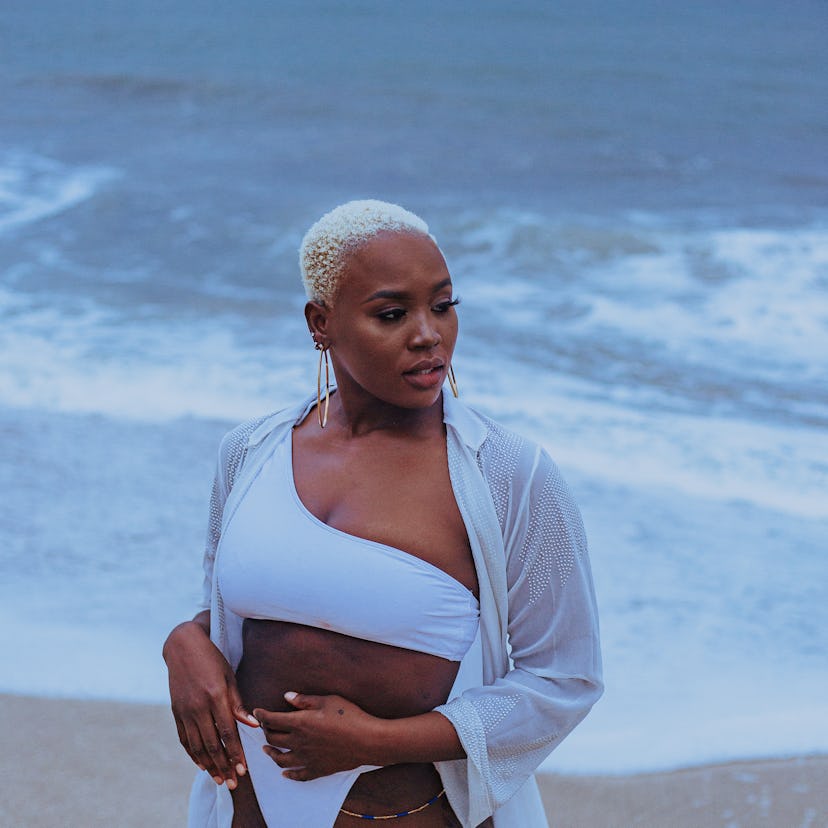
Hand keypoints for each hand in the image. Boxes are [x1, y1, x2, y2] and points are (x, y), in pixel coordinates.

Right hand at [163, 616, 258, 788]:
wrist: (182, 647)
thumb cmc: (212, 659)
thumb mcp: (229, 676)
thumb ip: (238, 703)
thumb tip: (252, 725)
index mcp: (215, 696)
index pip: (227, 732)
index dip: (235, 753)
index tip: (243, 769)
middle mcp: (198, 706)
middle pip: (212, 744)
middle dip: (224, 765)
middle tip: (233, 782)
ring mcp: (184, 710)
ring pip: (196, 745)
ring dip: (208, 765)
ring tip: (219, 778)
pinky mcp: (176, 712)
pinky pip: (184, 738)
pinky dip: (193, 753)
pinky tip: (201, 764)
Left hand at [254, 692, 377, 780]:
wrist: (367, 740)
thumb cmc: (349, 716)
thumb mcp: (328, 701)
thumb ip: (305, 700)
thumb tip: (286, 696)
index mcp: (300, 723)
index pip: (273, 719)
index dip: (262, 715)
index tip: (256, 711)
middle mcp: (299, 742)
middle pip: (273, 739)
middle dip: (265, 731)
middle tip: (264, 727)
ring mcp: (307, 758)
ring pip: (280, 759)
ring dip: (271, 754)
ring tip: (266, 750)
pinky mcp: (317, 769)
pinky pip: (298, 775)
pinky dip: (288, 774)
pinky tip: (284, 773)